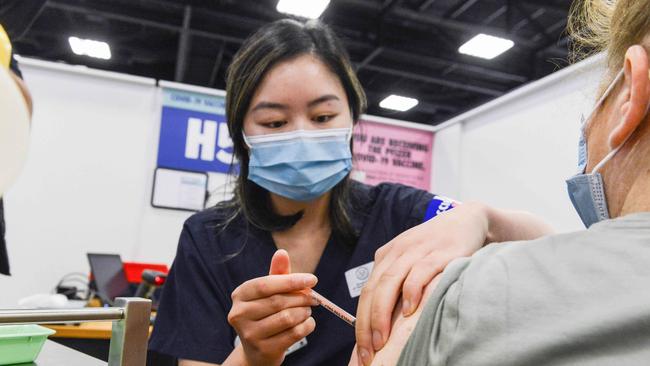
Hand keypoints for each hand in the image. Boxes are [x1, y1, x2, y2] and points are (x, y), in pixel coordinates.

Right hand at [228, 249, 317, 365]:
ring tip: (307, 310)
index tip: (313, 279)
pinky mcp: (263, 349)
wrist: (258, 350)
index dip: (291, 281)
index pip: (266, 284)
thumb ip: (277, 273)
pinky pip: (293, 334)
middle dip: (301, 298)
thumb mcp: (270, 292)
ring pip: (287, 318)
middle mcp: (239, 314)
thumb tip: (281, 253)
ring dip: (304, 312)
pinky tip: (307, 323)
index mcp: (240, 294)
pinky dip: (307, 326)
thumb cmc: (266, 313)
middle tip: (314, 297)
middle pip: (278, 301)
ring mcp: (249, 334)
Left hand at [355, 202, 552, 364]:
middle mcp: (397, 252)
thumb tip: (386, 324)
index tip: (361, 349)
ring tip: (381, 339)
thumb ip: (399, 284)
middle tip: (368, 351)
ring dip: (382, 313)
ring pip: (390, 282)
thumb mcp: (412, 261)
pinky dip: (411, 291)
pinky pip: (419, 272)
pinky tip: (409, 311)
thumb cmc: (438, 248)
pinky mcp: (438, 252)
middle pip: (373, 290)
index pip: (366, 292)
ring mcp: (416, 250)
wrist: (467, 220)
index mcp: (386, 256)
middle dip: (367, 323)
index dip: (360, 322)